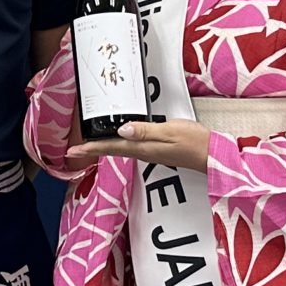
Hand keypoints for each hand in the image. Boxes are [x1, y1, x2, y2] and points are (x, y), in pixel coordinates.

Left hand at [59, 116, 210, 175]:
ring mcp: (150, 153)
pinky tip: (118, 139)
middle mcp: (144, 152)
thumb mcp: (170, 131)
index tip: (73, 151)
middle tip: (74, 149)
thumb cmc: (195, 142)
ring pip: (121, 149)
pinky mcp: (157, 150)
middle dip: (92, 149)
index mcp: (144, 148)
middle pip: (112, 150)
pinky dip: (119, 144)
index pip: (111, 148)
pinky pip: (132, 147)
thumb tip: (122, 131)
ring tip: (90, 144)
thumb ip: (146, 130)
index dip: (91, 148)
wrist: (212, 155)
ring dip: (104, 146)